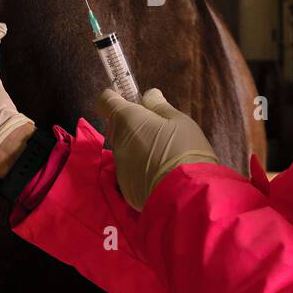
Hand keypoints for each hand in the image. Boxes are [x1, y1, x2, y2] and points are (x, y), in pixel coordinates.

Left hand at [95, 87, 219, 210]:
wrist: (186, 196)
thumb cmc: (185, 150)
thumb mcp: (180, 121)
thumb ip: (160, 107)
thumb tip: (148, 96)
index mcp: (127, 120)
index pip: (105, 101)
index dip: (115, 97)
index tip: (130, 99)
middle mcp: (117, 142)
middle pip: (118, 127)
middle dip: (133, 124)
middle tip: (159, 129)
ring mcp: (119, 167)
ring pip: (125, 150)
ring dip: (138, 147)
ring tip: (165, 155)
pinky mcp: (125, 188)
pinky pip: (131, 171)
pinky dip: (142, 168)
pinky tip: (162, 174)